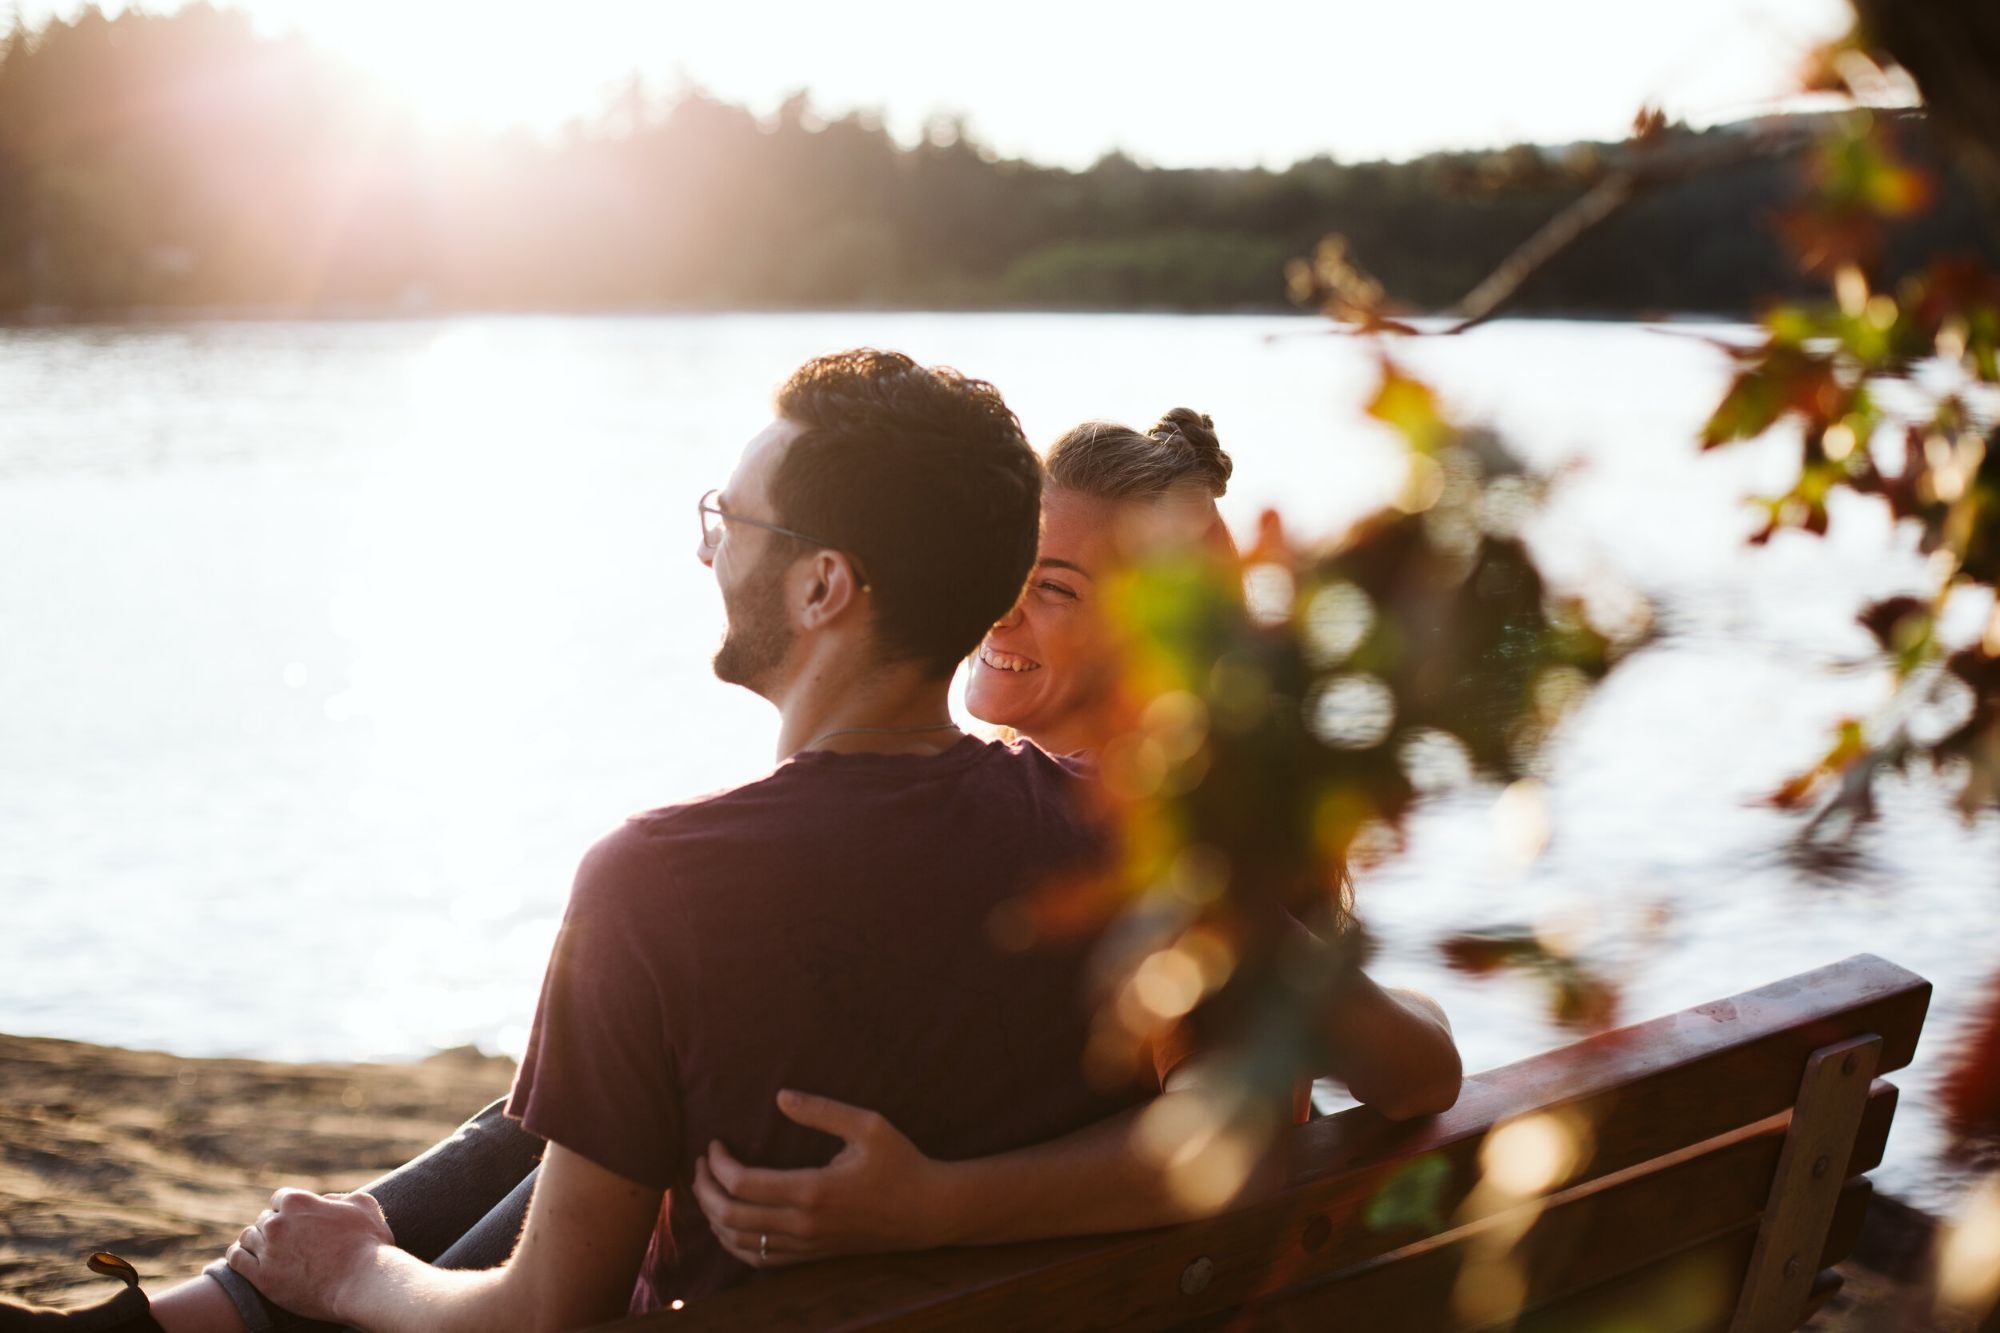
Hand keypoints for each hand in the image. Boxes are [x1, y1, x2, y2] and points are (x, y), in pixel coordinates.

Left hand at [226, 1187, 393, 1323]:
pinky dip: (237, 1256)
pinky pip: (236, 1260)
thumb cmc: (369, 1245)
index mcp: (298, 1201)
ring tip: (266, 1251)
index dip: (287, 1210)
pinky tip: (244, 1258)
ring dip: (256, 1242)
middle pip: (263, 1219)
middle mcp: (277, 1223)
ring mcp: (268, 1250)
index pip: (278, 1199)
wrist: (364, 1283)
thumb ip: (340, 1197)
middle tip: (286, 1242)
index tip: (294, 1222)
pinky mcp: (262, 1277)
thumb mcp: (363, 1205)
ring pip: (247, 1238)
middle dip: (274, 1228)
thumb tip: (325, 1200)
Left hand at [692, 1089, 952, 1266]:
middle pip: (730, 1217)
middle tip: (700, 1166)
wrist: (928, 1212)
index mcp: (812, 1190)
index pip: (742, 1184)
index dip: (717, 1164)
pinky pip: (759, 1259)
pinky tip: (730, 1223)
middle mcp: (804, 1224)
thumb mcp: (868, 1125)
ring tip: (709, 1190)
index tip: (714, 1143)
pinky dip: (734, 1243)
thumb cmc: (901, 1162)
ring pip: (739, 1242)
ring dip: (714, 1217)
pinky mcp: (812, 1256)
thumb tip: (780, 1096)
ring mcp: (806, 1245)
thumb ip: (822, 1110)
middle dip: (704, 1190)